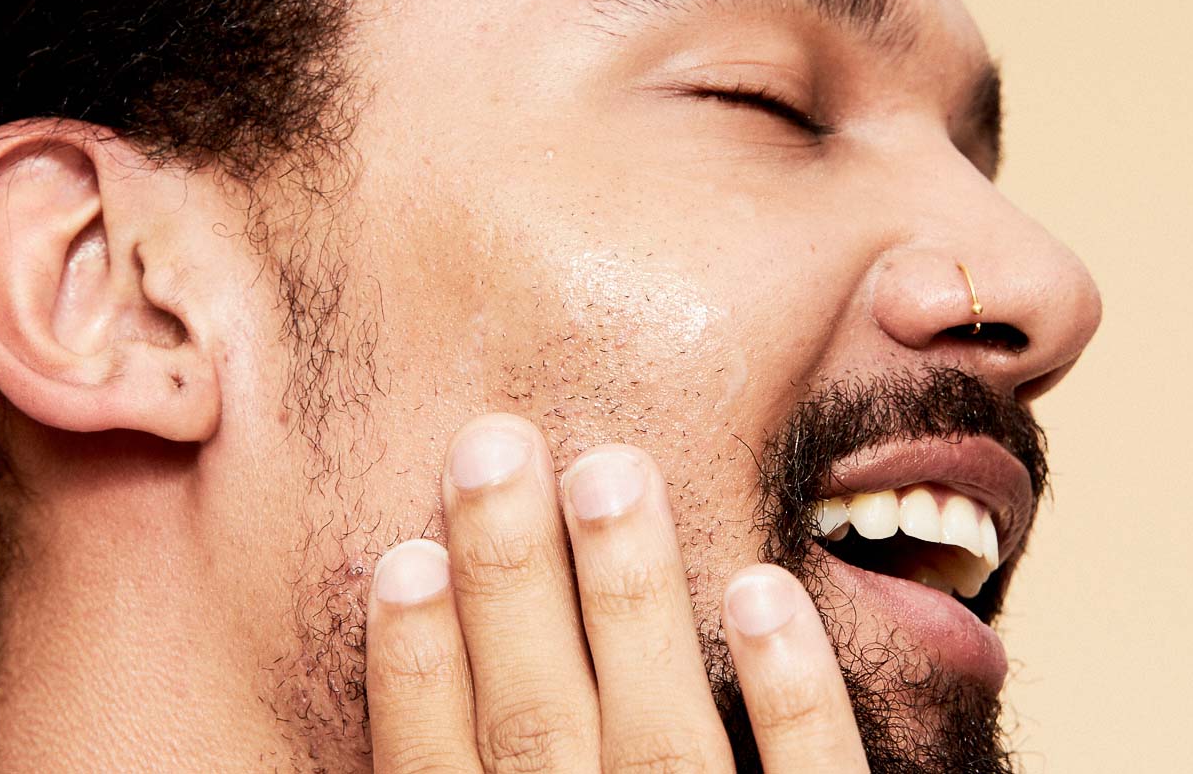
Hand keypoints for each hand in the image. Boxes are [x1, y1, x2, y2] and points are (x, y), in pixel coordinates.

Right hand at [364, 413, 868, 771]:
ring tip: (611, 474)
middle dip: (512, 583)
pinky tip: (762, 590)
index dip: (416, 670)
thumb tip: (432, 632)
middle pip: (538, 728)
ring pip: (662, 744)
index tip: (403, 556)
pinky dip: (789, 697)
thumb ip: (498, 772)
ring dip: (630, 600)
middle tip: (496, 449)